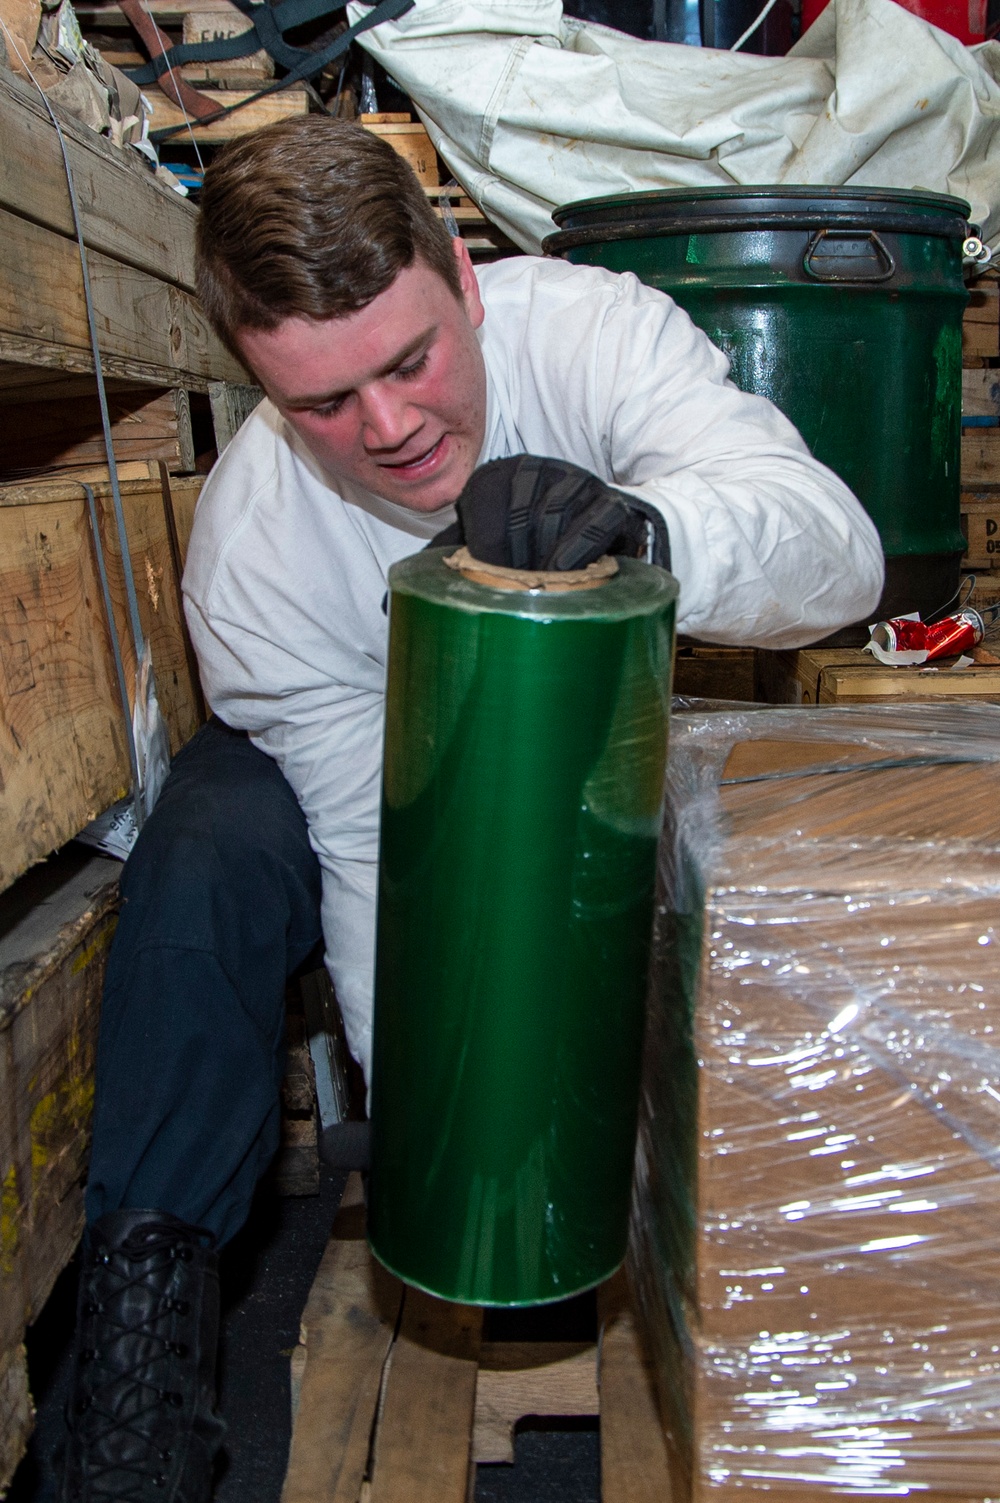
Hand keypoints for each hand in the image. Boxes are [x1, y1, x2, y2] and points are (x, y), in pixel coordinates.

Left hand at [431, 455, 669, 571]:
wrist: (584, 536)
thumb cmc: (522, 549)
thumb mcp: (477, 547)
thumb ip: (442, 563)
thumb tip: (392, 601)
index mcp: (496, 475)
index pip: (483, 501)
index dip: (484, 547)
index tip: (487, 577)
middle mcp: (535, 470)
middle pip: (519, 514)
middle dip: (513, 562)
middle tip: (512, 594)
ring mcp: (576, 483)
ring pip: (555, 518)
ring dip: (544, 561)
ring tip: (538, 590)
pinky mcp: (610, 502)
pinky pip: (596, 522)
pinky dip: (579, 551)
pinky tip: (567, 574)